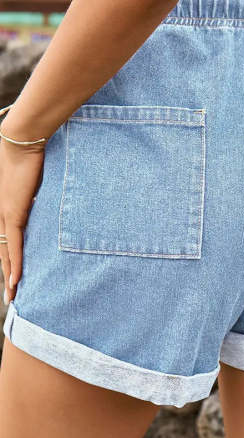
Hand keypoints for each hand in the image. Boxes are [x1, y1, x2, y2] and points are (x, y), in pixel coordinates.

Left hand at [0, 135, 44, 304]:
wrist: (21, 142)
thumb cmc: (29, 154)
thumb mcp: (34, 181)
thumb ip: (36, 195)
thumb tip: (46, 201)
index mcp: (5, 207)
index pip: (6, 239)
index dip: (9, 257)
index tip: (14, 271)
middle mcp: (1, 214)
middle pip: (3, 250)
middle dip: (8, 273)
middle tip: (13, 293)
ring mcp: (5, 215)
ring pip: (6, 253)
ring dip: (10, 275)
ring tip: (14, 295)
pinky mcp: (12, 214)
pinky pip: (14, 245)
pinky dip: (15, 264)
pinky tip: (16, 280)